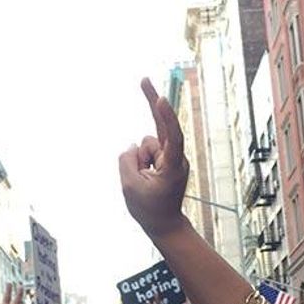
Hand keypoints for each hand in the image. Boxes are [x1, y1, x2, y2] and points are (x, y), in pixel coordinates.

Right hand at [119, 79, 189, 238]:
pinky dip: (140, 162)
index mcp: (173, 166)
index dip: (166, 117)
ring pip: (146, 144)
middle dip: (151, 101)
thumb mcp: (130, 186)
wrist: (164, 224)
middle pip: (162, 126)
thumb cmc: (149, 209)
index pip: (172, 136)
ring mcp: (171, 157)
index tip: (160, 100)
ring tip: (145, 181)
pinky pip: (146, 151)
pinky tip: (145, 176)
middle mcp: (176, 157)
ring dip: (139, 160)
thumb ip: (127, 161)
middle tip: (143, 78)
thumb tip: (131, 146)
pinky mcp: (165, 159)